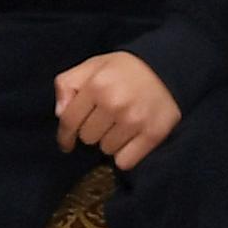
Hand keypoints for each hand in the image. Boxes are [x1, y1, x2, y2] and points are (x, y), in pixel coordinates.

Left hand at [54, 52, 180, 170]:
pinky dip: (125, 155)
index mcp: (96, 85)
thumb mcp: (92, 66)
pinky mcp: (153, 134)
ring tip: (120, 125)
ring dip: (110, 142)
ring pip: (106, 150)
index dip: (64, 135)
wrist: (168, 67)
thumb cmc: (124, 69)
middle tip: (106, 119)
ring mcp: (135, 120)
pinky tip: (130, 139)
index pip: (69, 121)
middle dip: (93, 131)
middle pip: (87, 138)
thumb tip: (60, 113)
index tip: (66, 143)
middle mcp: (114, 104)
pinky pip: (125, 161)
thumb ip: (68, 84)